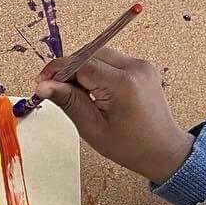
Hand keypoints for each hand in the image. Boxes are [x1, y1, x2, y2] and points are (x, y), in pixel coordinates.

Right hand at [35, 48, 192, 184]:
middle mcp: (135, 68)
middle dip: (69, 69)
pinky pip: (111, 60)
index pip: (81, 64)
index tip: (42, 82)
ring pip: (99, 54)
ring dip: (82, 69)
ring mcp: (141, 65)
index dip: (58, 71)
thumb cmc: (130, 146)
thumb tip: (44, 85)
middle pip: (89, 54)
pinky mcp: (142, 67)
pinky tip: (93, 90)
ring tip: (77, 93)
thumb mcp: (92, 128)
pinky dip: (96, 70)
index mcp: (123, 84)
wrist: (163, 150)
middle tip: (55, 89)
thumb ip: (68, 101)